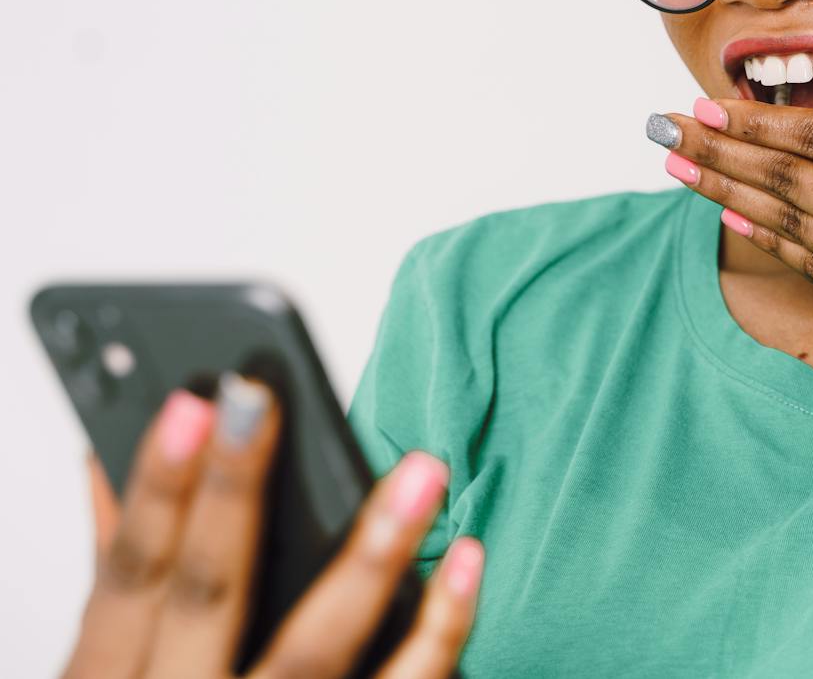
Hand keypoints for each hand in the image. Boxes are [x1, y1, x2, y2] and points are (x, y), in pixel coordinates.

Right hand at [64, 375, 482, 678]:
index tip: (194, 402)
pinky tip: (468, 565)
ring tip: (421, 473)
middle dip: (232, 493)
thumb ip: (122, 592)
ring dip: (370, 556)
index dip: (158, 489)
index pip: (130, 577)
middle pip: (207, 597)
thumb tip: (107, 468)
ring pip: (314, 653)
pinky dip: (438, 635)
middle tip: (265, 395)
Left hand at [652, 6, 812, 451]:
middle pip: (784, 177)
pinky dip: (762, 239)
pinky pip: (805, 266)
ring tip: (676, 164)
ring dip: (724, 188)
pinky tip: (732, 225)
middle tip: (662, 124)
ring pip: (781, 220)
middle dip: (719, 146)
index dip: (759, 117)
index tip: (708, 99)